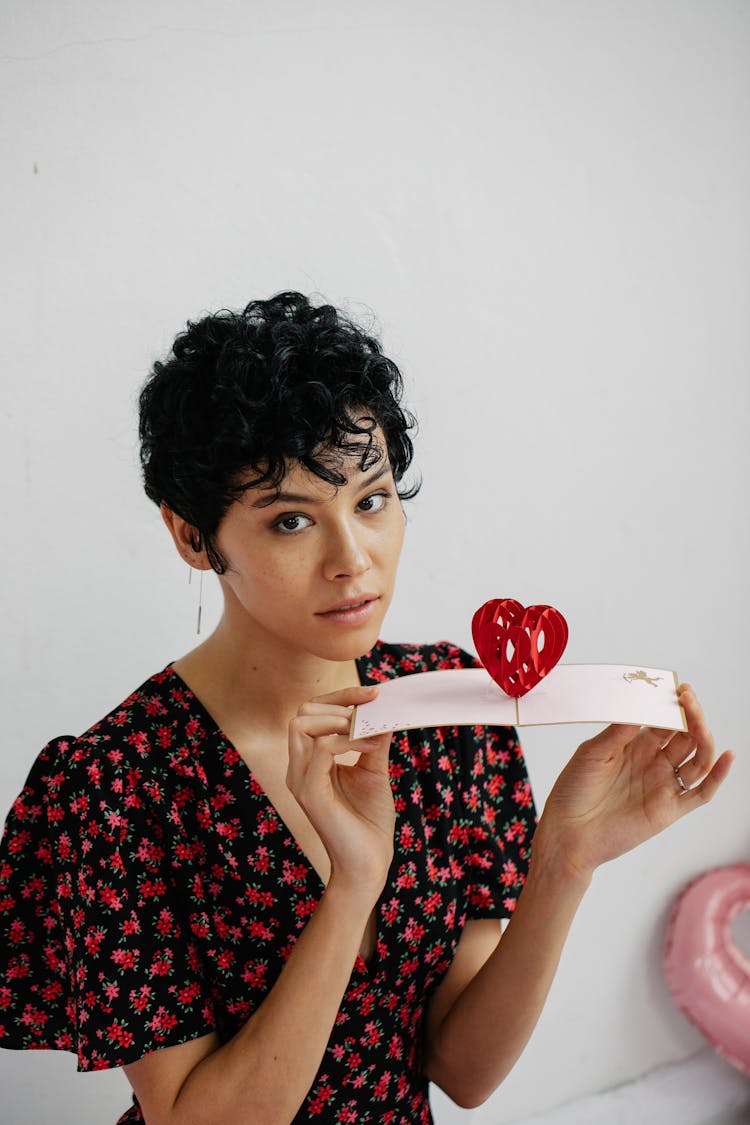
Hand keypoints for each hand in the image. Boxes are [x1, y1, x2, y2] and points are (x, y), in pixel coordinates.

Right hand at [287, 685, 394, 896]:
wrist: (368, 863)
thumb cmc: (368, 821)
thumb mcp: (374, 770)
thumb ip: (373, 739)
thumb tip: (384, 710)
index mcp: (310, 760)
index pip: (312, 712)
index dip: (341, 696)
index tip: (373, 693)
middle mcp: (299, 767)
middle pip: (302, 712)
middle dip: (339, 702)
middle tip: (370, 711)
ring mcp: (301, 780)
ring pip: (301, 725)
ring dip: (339, 719)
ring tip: (367, 731)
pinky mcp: (311, 793)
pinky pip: (319, 750)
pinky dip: (347, 740)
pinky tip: (370, 747)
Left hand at [535, 684, 733, 879]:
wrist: (568, 831)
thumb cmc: (574, 790)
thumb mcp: (592, 753)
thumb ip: (618, 732)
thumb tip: (640, 706)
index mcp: (633, 745)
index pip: (662, 720)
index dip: (671, 706)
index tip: (677, 688)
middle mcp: (653, 762)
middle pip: (684, 736)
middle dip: (689, 716)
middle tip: (688, 698)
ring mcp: (663, 785)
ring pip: (697, 759)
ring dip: (703, 739)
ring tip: (700, 723)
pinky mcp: (669, 809)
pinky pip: (701, 793)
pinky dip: (717, 775)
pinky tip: (726, 756)